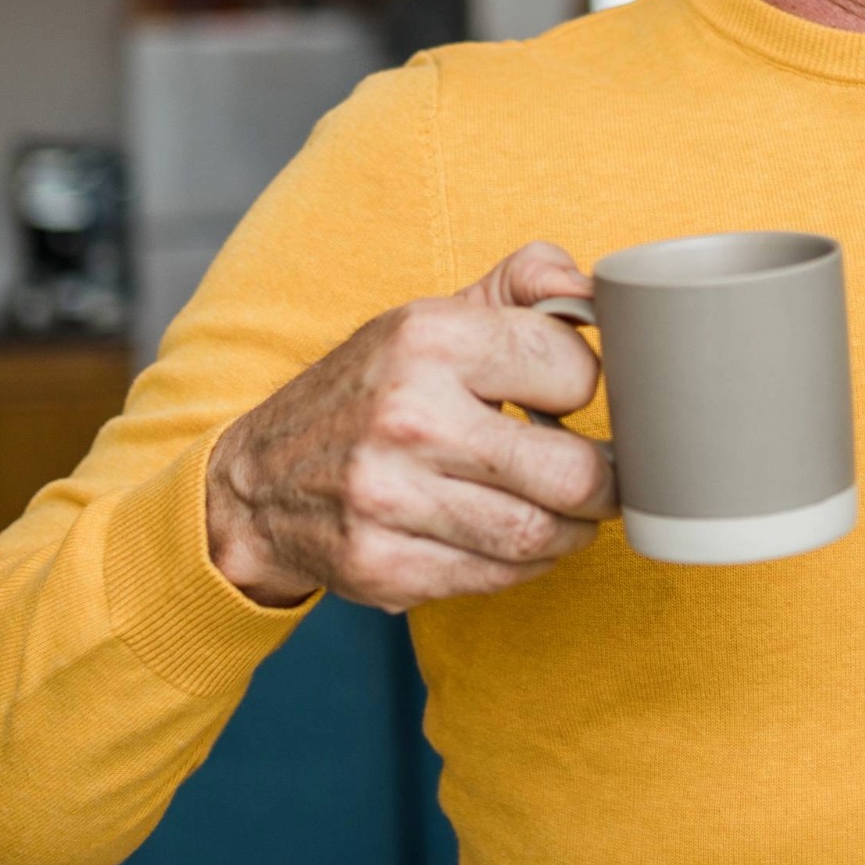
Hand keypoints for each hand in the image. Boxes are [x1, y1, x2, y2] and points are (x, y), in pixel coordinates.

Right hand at [204, 243, 617, 612]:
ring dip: (571, 530)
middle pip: (574, 474)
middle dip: (605, 482)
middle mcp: (408, 418)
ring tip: (562, 510)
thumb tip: (595, 293)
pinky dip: (523, 564)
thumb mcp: (434, 316)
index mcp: (428, 338)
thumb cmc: (371, 392)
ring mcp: (391, 499)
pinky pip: (499, 578)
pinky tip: (508, 536)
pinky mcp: (384, 567)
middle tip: (602, 477)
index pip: (575, 369)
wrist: (258, 483)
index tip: (566, 397)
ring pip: (542, 537)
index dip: (585, 386)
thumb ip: (524, 285)